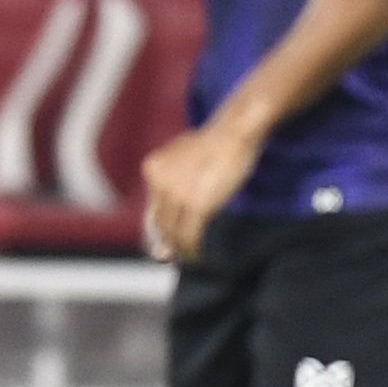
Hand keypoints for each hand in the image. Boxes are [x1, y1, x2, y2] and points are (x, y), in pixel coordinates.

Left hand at [138, 115, 262, 264]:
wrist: (234, 131)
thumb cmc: (215, 146)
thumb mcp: (186, 161)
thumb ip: (173, 189)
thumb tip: (165, 218)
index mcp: (153, 168)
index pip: (153, 209)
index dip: (162, 228)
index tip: (169, 240)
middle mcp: (159, 181)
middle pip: (162, 223)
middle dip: (171, 240)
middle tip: (181, 252)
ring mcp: (177, 194)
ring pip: (173, 232)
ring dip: (181, 247)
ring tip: (191, 254)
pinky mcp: (197, 204)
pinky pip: (190, 235)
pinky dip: (192, 249)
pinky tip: (197, 254)